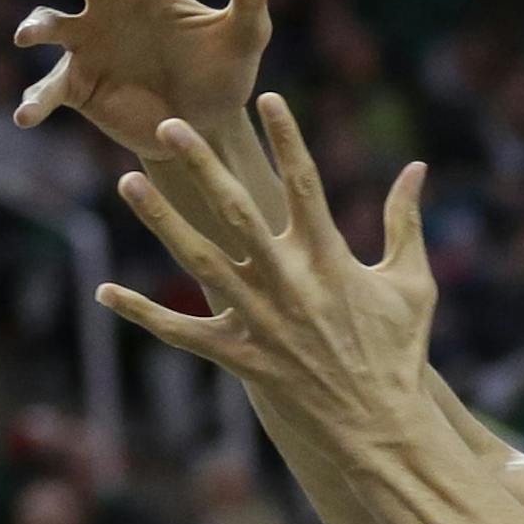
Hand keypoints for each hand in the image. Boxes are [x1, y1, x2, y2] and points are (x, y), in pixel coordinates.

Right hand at [14, 0, 277, 157]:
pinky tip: (25, 116)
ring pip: (51, 22)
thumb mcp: (243, 38)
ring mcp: (88, 45)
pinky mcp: (77, 85)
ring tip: (30, 35)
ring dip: (36, 24)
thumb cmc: (222, 73)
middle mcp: (113, 8)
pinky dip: (33, 102)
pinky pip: (48, 89)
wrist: (204, 127)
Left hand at [97, 93, 436, 440]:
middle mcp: (289, 281)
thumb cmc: (399, 352)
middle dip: (202, 166)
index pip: (306, 183)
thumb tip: (417, 169)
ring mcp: (260, 319)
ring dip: (161, 220)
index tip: (269, 97)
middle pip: (237, 211)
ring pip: (199, 261)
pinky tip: (106, 293)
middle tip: (171, 126)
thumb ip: (407, 222)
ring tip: (128, 181)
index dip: (288, 138)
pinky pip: (183, 332)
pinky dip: (144, 314)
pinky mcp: (240, 356)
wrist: (379, 425)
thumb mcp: (413, 283)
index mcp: (332, 258)